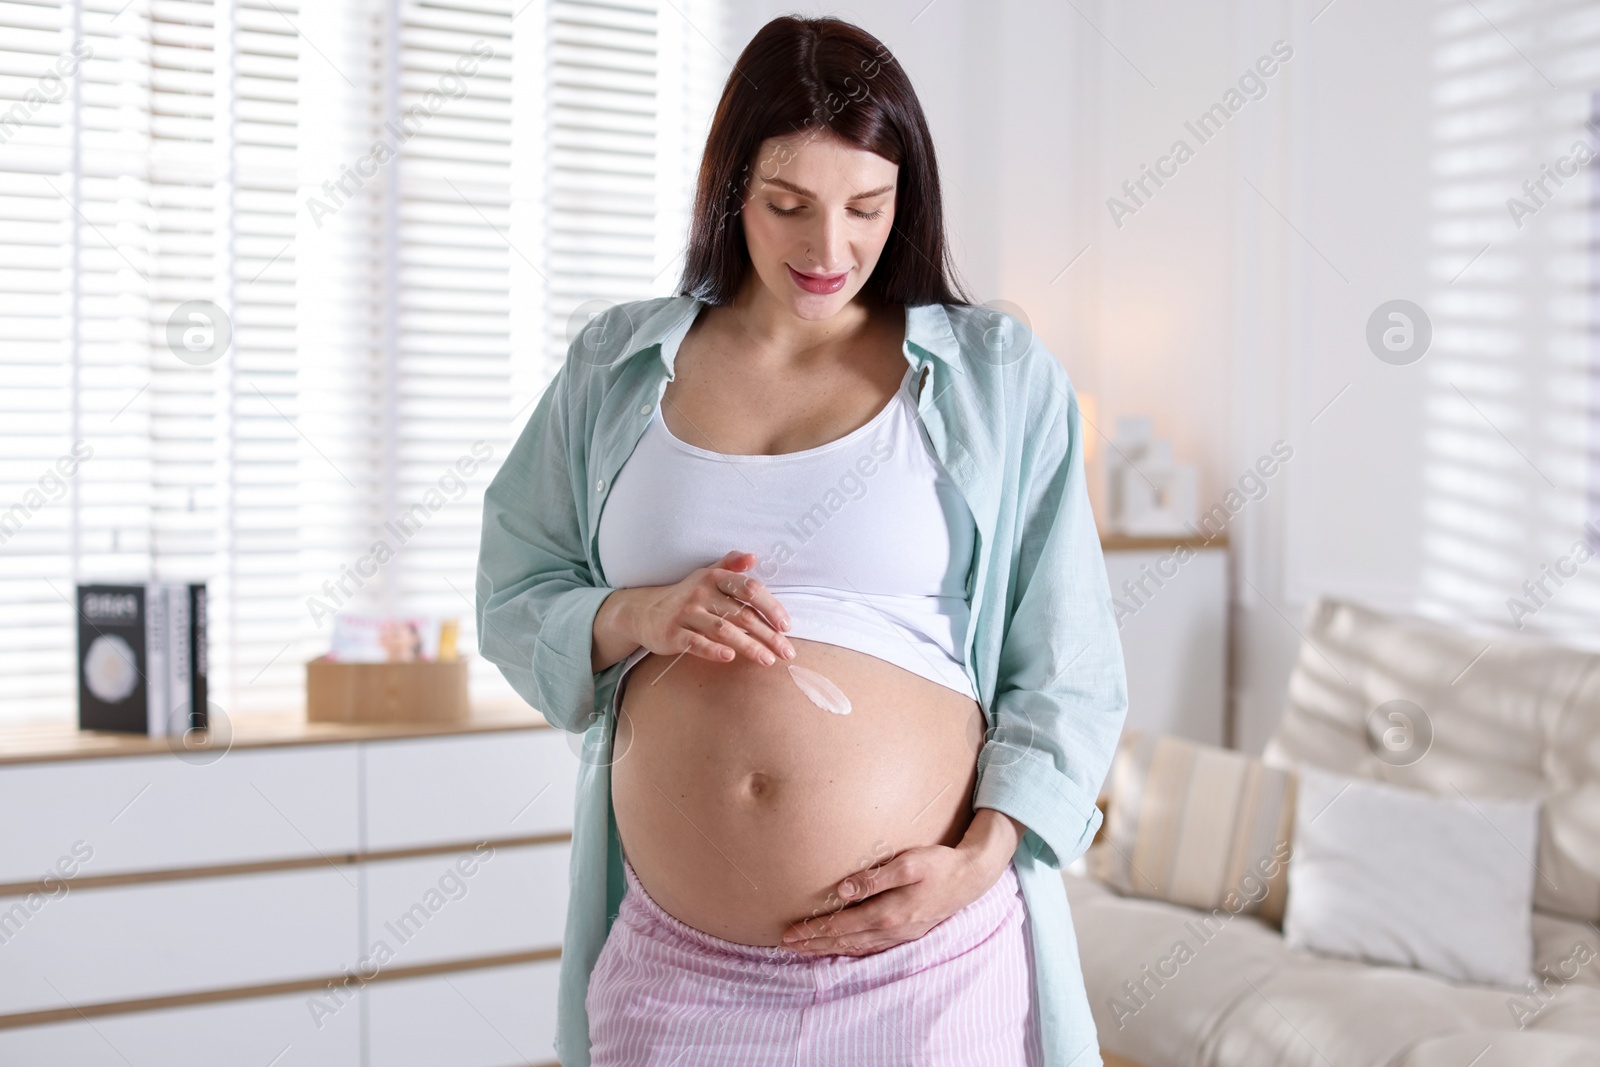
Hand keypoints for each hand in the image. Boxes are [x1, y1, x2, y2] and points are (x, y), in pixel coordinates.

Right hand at [628, 550, 795, 666]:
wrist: (644, 612)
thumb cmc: (686, 596)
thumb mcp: (706, 575)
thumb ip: (730, 565)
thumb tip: (753, 556)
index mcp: (714, 578)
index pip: (749, 589)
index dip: (771, 607)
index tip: (786, 626)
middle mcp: (701, 594)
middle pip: (741, 614)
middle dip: (767, 634)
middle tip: (786, 651)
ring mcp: (686, 614)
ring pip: (723, 630)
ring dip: (748, 645)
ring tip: (768, 660)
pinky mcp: (673, 634)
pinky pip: (696, 643)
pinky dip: (713, 650)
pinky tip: (730, 657)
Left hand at [778, 833, 1014, 955]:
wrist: (970, 878)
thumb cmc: (938, 865)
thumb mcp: (909, 863)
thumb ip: (876, 877)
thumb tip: (843, 889)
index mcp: (890, 913)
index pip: (843, 926)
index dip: (815, 930)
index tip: (790, 933)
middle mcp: (893, 930)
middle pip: (845, 941)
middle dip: (814, 944)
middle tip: (786, 945)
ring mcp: (900, 935)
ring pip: (857, 947)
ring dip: (829, 950)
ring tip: (804, 950)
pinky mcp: (906, 933)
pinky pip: (871, 947)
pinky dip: (851, 950)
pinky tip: (839, 949)